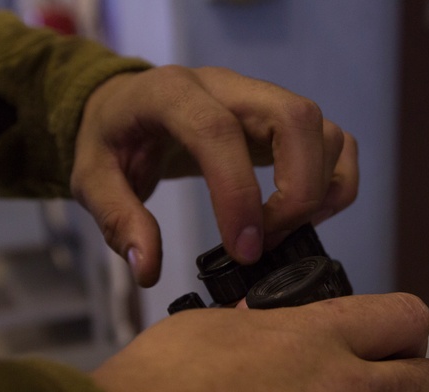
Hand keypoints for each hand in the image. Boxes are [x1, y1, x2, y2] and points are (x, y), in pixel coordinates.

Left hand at [70, 65, 358, 286]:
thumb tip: (149, 268)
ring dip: (317, 193)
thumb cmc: (112, 141)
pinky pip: (336, 142)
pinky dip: (335, 185)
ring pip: (323, 131)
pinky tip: (304, 216)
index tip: (244, 250)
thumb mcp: (92, 180)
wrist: (128, 109)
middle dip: (296, 193)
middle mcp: (227, 86)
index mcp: (172, 92)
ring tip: (279, 233)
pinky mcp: (284, 120)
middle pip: (296, 118)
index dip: (238, 193)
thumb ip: (118, 220)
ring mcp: (263, 99)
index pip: (218, 130)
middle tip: (267, 244)